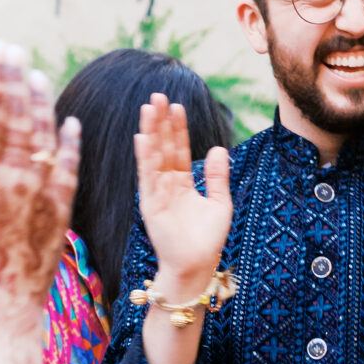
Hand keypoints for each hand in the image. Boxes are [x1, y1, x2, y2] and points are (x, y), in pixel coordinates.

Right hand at [0, 46, 78, 347]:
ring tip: (39, 76)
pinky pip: (68, 169)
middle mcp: (11, 177)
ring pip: (43, 136)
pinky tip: (70, 122)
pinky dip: (70, 144)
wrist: (1, 303)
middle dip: (15, 78)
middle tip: (15, 49)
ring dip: (41, 102)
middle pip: (16, 116)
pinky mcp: (61, 210)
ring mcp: (39, 192)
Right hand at [134, 93, 231, 292]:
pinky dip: (145, 158)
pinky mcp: (150, 205)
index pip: (179, 149)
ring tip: (149, 108)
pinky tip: (143, 138)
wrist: (196, 267)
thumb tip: (219, 148)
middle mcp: (167, 185)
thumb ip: (217, 176)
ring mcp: (157, 193)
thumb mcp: (220, 202)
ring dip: (150, 132)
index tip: (176, 106)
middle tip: (158, 96)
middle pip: (163, 147)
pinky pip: (147, 177)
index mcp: (183, 184)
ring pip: (153, 156)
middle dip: (160, 122)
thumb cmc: (207, 240)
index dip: (178, 128)